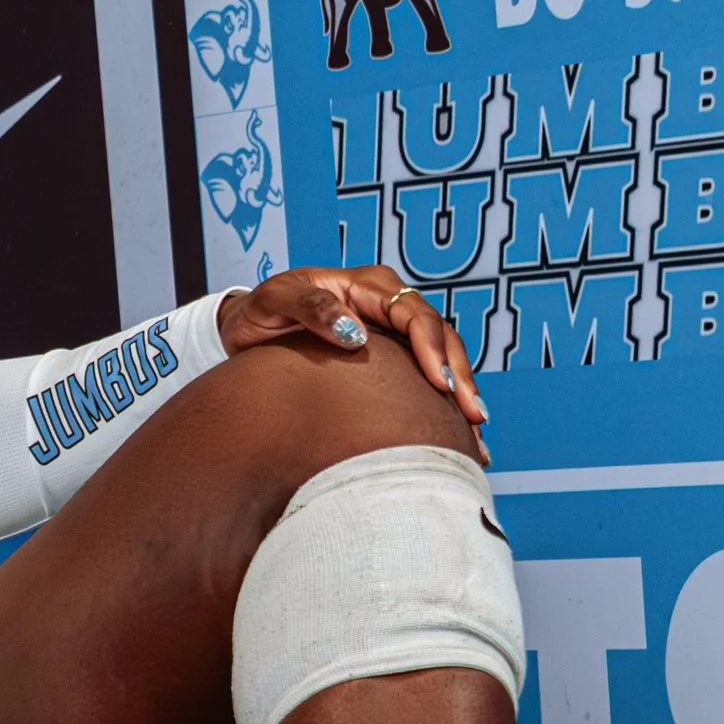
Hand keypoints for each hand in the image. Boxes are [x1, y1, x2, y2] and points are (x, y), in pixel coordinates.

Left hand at [218, 266, 489, 460]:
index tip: (438, 382)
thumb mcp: (275, 301)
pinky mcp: (389, 359)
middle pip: (440, 337)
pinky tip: (457, 437)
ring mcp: (392, 332)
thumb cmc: (259, 311)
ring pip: (441, 359)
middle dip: (459, 376)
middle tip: (473, 415)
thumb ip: (311, 309)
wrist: (246, 327)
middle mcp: (387, 305)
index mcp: (367, 286)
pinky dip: (442, 407)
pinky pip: (423, 379)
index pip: (413, 313)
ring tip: (477, 433)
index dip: (431, 347)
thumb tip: (354, 333)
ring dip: (460, 395)